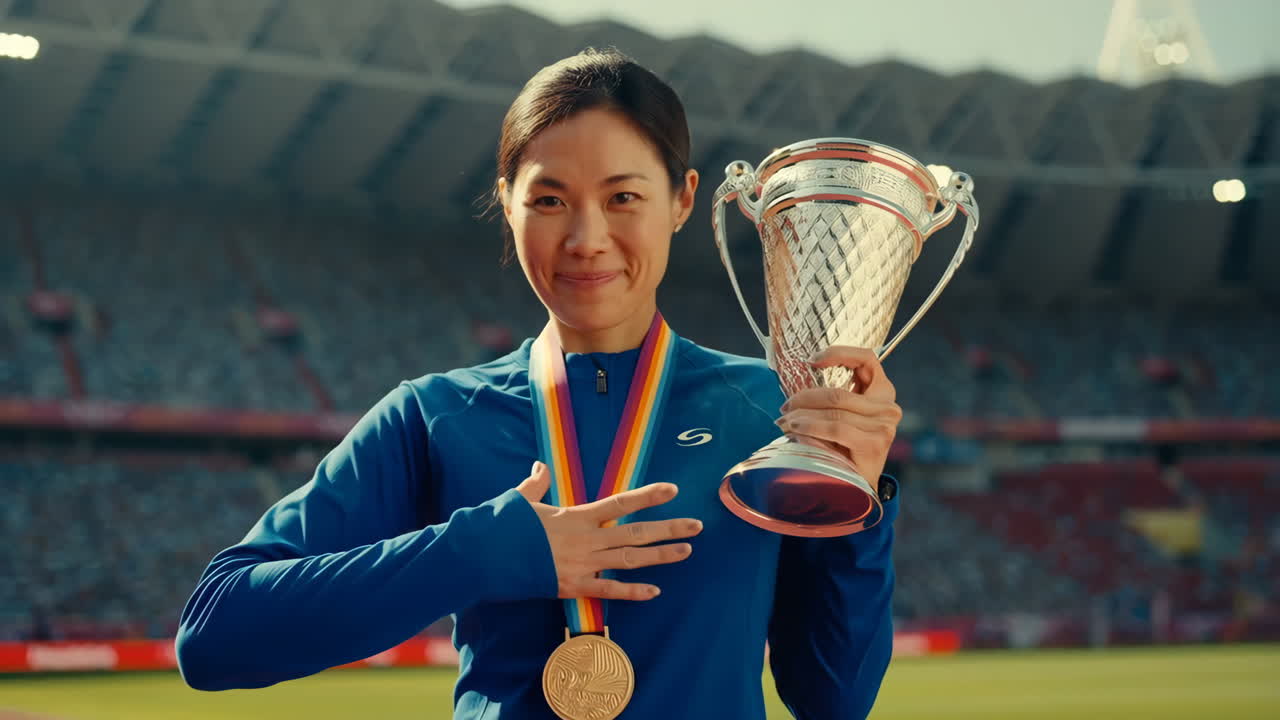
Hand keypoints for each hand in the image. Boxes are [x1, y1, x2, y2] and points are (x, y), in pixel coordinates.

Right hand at [516, 462, 701, 601]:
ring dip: (660, 557)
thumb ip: (537, 483)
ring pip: (630, 560)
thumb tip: (540, 465)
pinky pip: (609, 591)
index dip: (648, 495)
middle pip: (636, 533)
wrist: (486, 558)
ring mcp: (583, 564)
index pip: (621, 502)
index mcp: (577, 515)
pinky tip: (654, 592)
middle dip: (668, 528)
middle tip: (697, 526)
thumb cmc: (503, 527)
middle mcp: (587, 539)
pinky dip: (632, 592)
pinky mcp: (573, 586)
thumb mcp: (521, 499)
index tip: (673, 489)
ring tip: (685, 551)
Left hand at [775, 346, 902, 489]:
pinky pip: (835, 428)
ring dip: (802, 416)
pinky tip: (795, 431)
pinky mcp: (874, 443)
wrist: (859, 490)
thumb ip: (830, 400)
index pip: (867, 358)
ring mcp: (884, 426)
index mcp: (883, 393)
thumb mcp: (840, 419)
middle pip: (838, 392)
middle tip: (784, 408)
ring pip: (833, 410)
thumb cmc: (845, 450)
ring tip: (784, 422)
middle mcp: (888, 407)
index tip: (811, 360)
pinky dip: (811, 428)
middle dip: (804, 398)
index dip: (839, 353)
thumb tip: (795, 391)